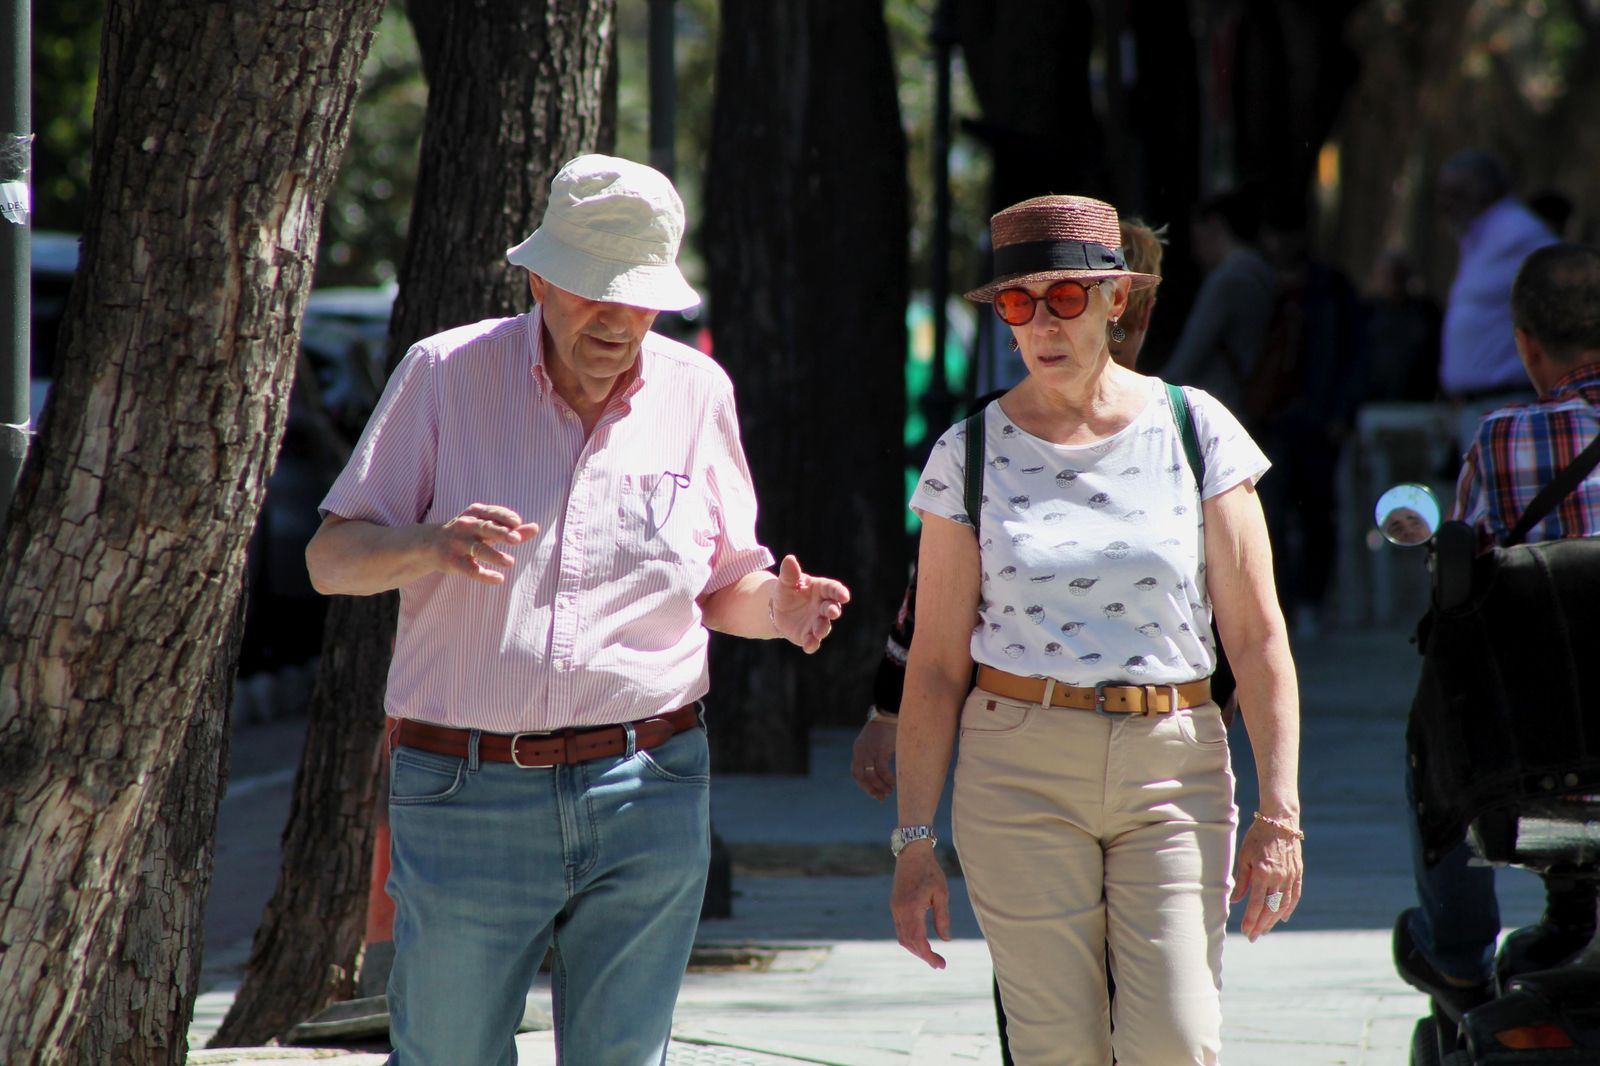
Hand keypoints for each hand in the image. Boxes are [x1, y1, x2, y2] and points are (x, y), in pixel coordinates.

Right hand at [440, 504, 540, 584]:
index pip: (492, 513)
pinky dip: (484, 575)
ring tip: (510, 562)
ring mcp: (458, 544)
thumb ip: (511, 528)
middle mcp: (466, 526)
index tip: (518, 523)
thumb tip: (536, 528)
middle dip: (500, 532)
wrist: (430, 544)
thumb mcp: (486, 526)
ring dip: (494, 555)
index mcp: (475, 514)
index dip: (505, 517)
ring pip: (478, 549)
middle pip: (485, 528)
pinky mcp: (453, 562)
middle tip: (517, 539)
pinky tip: (499, 579)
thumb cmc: (467, 533)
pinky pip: (470, 569)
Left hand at [772, 554, 850, 652]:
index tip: (845, 596)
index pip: (833, 589)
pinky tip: (808, 646)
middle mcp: (823, 606)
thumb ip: (790, 572)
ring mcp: (817, 621)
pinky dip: (812, 644)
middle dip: (833, 611)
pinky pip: (812, 640)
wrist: (778, 608)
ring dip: (822, 629)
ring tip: (818, 632)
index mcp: (822, 589)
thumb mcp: (787, 581)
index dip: (840, 592)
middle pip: (832, 608)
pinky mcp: (808, 635)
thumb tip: (789, 559)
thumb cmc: (788, 590)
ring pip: (824, 626)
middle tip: (833, 612)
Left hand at [851, 720, 897, 799]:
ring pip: (872, 774)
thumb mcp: (876, 743)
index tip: (874, 793)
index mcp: (858, 749)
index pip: (856, 773)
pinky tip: (894, 783)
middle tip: (881, 798)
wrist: (890, 712)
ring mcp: (869, 750)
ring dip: (880, 785)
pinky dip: (887, 778)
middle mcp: (860, 751)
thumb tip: (881, 774)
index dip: (864, 785)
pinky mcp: (880, 748)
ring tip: (890, 791)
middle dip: (870, 789)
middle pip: (860, 776)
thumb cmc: (887, 728)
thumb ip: (874, 756)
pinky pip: (882, 768)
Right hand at [891, 844, 950, 968]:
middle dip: (923, 956)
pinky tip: (921, 941)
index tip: (941, 965)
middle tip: (939, 964)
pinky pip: (900, 928)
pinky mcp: (895, 905)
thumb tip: (946, 940)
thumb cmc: (930, 871)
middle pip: (908, 943)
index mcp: (912, 909)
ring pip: (902, 937)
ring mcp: (895, 908)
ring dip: (915, 949)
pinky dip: (910, 939)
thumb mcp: (942, 893)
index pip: (919, 941)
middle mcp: (900, 911)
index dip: (929, 956)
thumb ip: (942, 918)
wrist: (912, 852)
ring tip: (931, 955)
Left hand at [1230, 818, 1303, 940]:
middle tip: (1253, 937)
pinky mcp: (1298, 873)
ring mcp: (1290, 876)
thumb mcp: (1244, 855)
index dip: (1251, 919)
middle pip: (1270, 908)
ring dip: (1273, 920)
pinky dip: (1289, 908)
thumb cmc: (1257, 836)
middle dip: (1261, 924)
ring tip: (1265, 930)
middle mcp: (1279, 877)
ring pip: (1283, 905)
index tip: (1246, 931)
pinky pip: (1295, 895)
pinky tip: (1282, 917)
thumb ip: (1241, 880)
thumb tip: (1235, 900)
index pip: (1256, 903)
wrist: (1280, 821)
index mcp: (1263, 873)